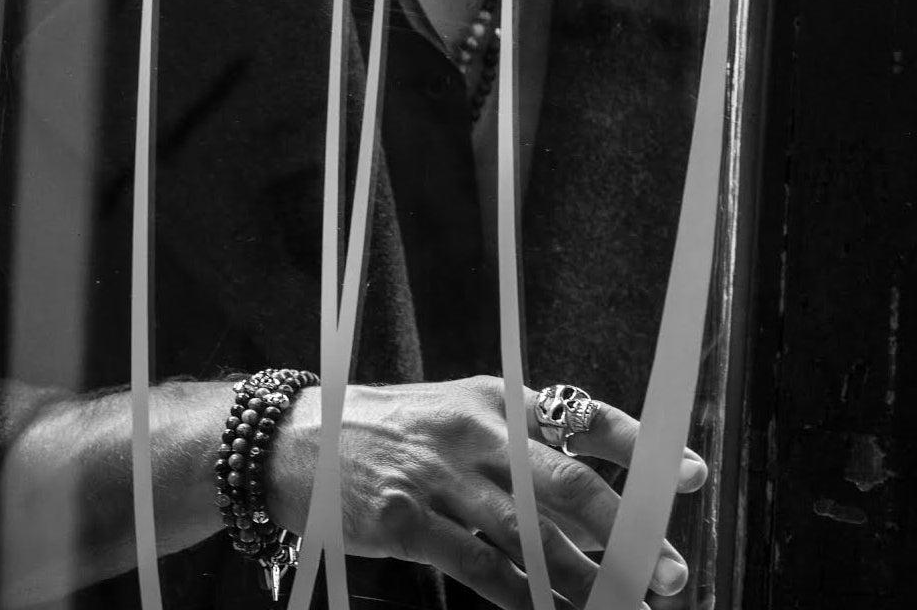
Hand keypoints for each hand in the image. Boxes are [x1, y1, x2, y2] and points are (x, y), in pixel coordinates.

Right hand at [268, 376, 707, 609]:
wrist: (298, 439)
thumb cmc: (388, 429)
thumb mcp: (454, 415)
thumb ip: (516, 449)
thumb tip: (591, 499)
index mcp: (492, 397)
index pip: (577, 414)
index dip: (637, 445)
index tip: (688, 471)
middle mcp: (471, 429)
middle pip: (563, 484)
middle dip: (625, 533)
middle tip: (668, 572)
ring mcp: (437, 475)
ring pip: (530, 537)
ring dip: (584, 583)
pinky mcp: (406, 519)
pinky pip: (480, 569)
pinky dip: (522, 599)